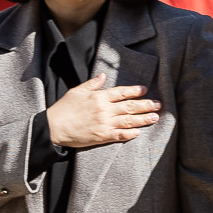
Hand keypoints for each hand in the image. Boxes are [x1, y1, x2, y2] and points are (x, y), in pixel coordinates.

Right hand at [45, 73, 159, 147]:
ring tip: (155, 117)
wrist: (54, 127)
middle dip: (145, 105)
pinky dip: (130, 134)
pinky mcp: (102, 137)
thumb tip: (103, 75)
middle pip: (129, 106)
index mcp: (99, 97)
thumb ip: (92, 84)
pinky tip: (139, 132)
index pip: (121, 92)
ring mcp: (104, 124)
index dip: (134, 91)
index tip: (144, 90)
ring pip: (129, 121)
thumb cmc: (63, 108)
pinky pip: (120, 135)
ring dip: (143, 119)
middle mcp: (105, 110)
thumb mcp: (77, 91)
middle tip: (158, 104)